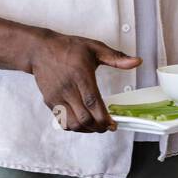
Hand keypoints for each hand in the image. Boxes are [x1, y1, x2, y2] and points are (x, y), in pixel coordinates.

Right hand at [27, 30, 141, 132]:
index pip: (93, 102)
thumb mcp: (94, 47)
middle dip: (98, 127)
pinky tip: (84, 123)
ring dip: (87, 130)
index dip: (104, 117)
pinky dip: (74, 127)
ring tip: (97, 126)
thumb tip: (137, 62)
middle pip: (83, 117)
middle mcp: (68, 88)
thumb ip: (116, 57)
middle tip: (108, 127)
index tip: (114, 124)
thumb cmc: (69, 48)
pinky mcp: (50, 102)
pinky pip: (63, 122)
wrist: (40, 50)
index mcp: (81, 75)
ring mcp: (57, 97)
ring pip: (72, 124)